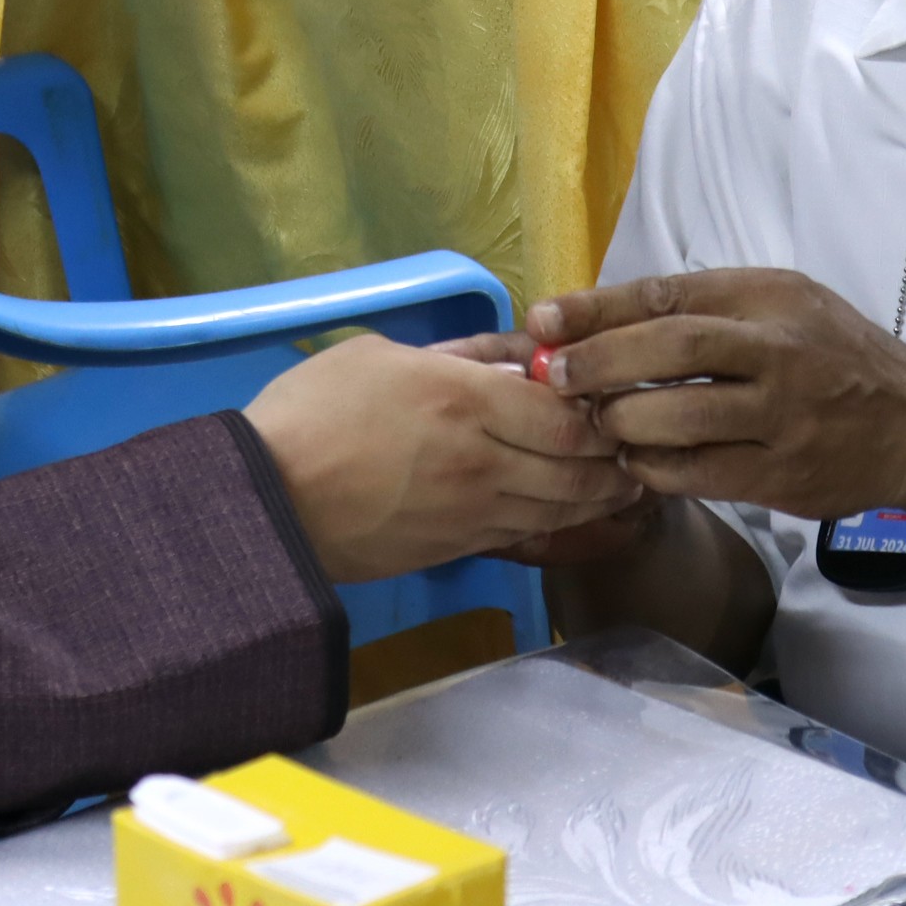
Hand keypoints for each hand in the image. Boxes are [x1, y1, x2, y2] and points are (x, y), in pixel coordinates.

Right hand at [244, 335, 635, 584]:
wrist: (266, 505)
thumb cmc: (311, 414)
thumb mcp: (380, 356)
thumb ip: (454, 357)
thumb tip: (508, 363)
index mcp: (465, 401)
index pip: (569, 415)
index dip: (604, 410)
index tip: (617, 398)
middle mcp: (484, 461)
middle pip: (580, 467)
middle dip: (618, 458)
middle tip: (639, 444)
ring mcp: (473, 513)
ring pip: (562, 507)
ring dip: (601, 495)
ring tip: (625, 480)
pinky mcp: (457, 549)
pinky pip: (527, 533)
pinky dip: (560, 521)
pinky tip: (572, 509)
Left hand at [529, 269, 905, 522]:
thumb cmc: (832, 356)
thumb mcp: (783, 305)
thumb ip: (706, 309)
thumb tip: (600, 323)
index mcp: (770, 298)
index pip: (669, 295)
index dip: (597, 309)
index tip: (543, 320)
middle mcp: (777, 351)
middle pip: (670, 349)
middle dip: (598, 363)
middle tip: (552, 377)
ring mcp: (780, 417)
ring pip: (678, 418)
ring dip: (620, 422)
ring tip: (594, 422)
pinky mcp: (780, 475)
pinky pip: (696, 473)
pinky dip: (652, 468)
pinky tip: (634, 461)